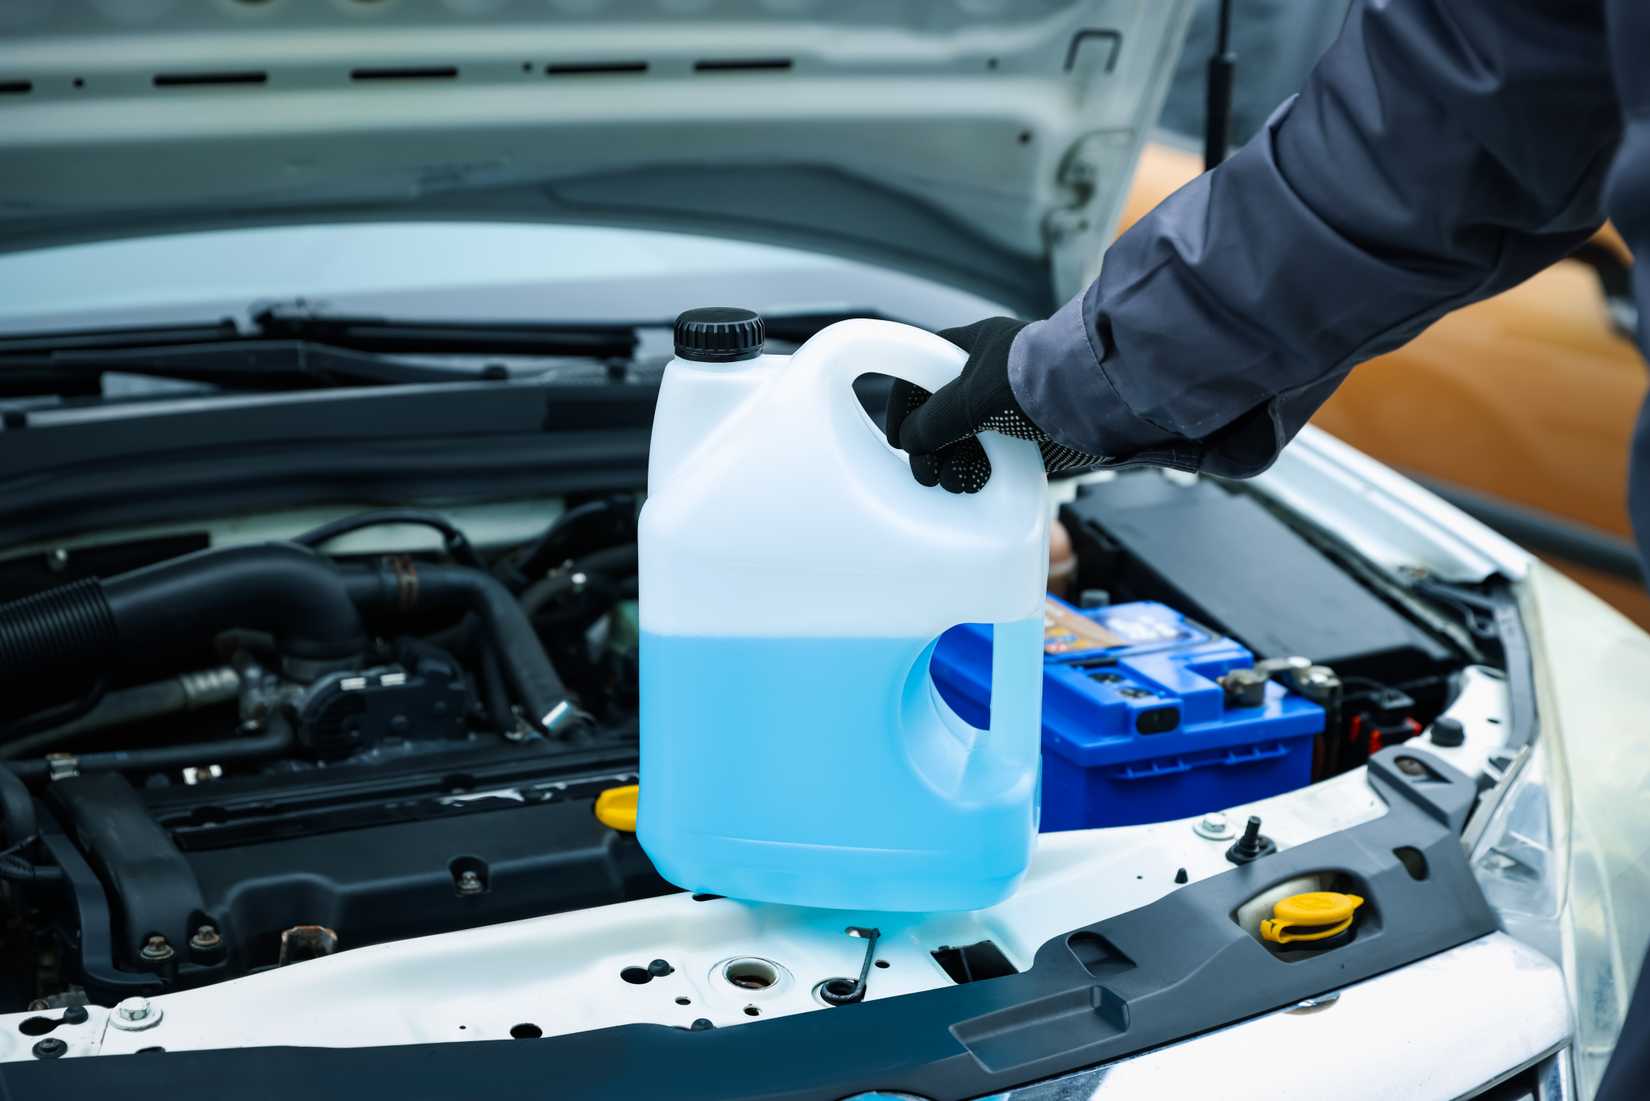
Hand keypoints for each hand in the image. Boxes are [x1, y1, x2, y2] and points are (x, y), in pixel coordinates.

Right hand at [884, 317, 1103, 491]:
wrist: (1094, 400)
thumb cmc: (1032, 380)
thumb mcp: (969, 397)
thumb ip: (932, 421)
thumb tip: (910, 441)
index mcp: (971, 348)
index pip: (921, 372)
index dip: (904, 405)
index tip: (898, 439)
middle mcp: (987, 377)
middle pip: (942, 415)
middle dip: (929, 446)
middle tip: (925, 472)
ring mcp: (1008, 408)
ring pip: (966, 442)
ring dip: (952, 465)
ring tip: (952, 481)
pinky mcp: (1028, 437)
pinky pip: (992, 460)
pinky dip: (979, 473)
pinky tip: (974, 483)